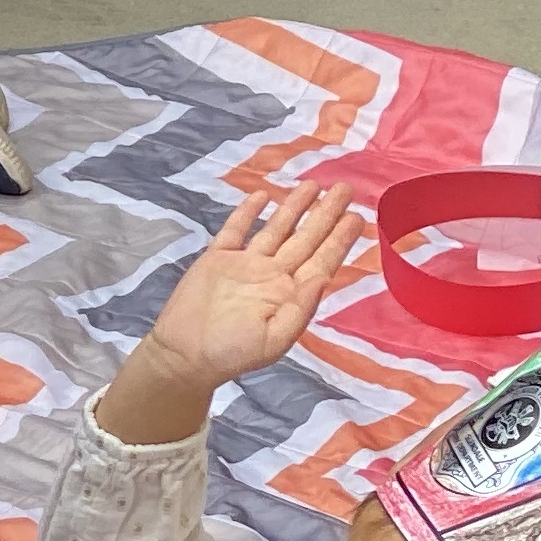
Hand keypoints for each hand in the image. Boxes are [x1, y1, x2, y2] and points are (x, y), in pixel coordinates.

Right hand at [99, 184, 359, 443]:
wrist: (183, 355)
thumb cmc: (232, 353)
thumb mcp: (275, 339)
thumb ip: (300, 306)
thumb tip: (323, 276)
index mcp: (290, 294)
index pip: (322, 261)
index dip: (339, 239)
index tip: (356, 217)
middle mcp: (272, 275)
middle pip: (305, 238)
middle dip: (325, 214)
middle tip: (345, 188)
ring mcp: (244, 264)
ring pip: (275, 229)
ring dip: (294, 207)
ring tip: (313, 185)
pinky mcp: (216, 258)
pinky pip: (235, 230)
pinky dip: (247, 213)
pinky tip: (262, 196)